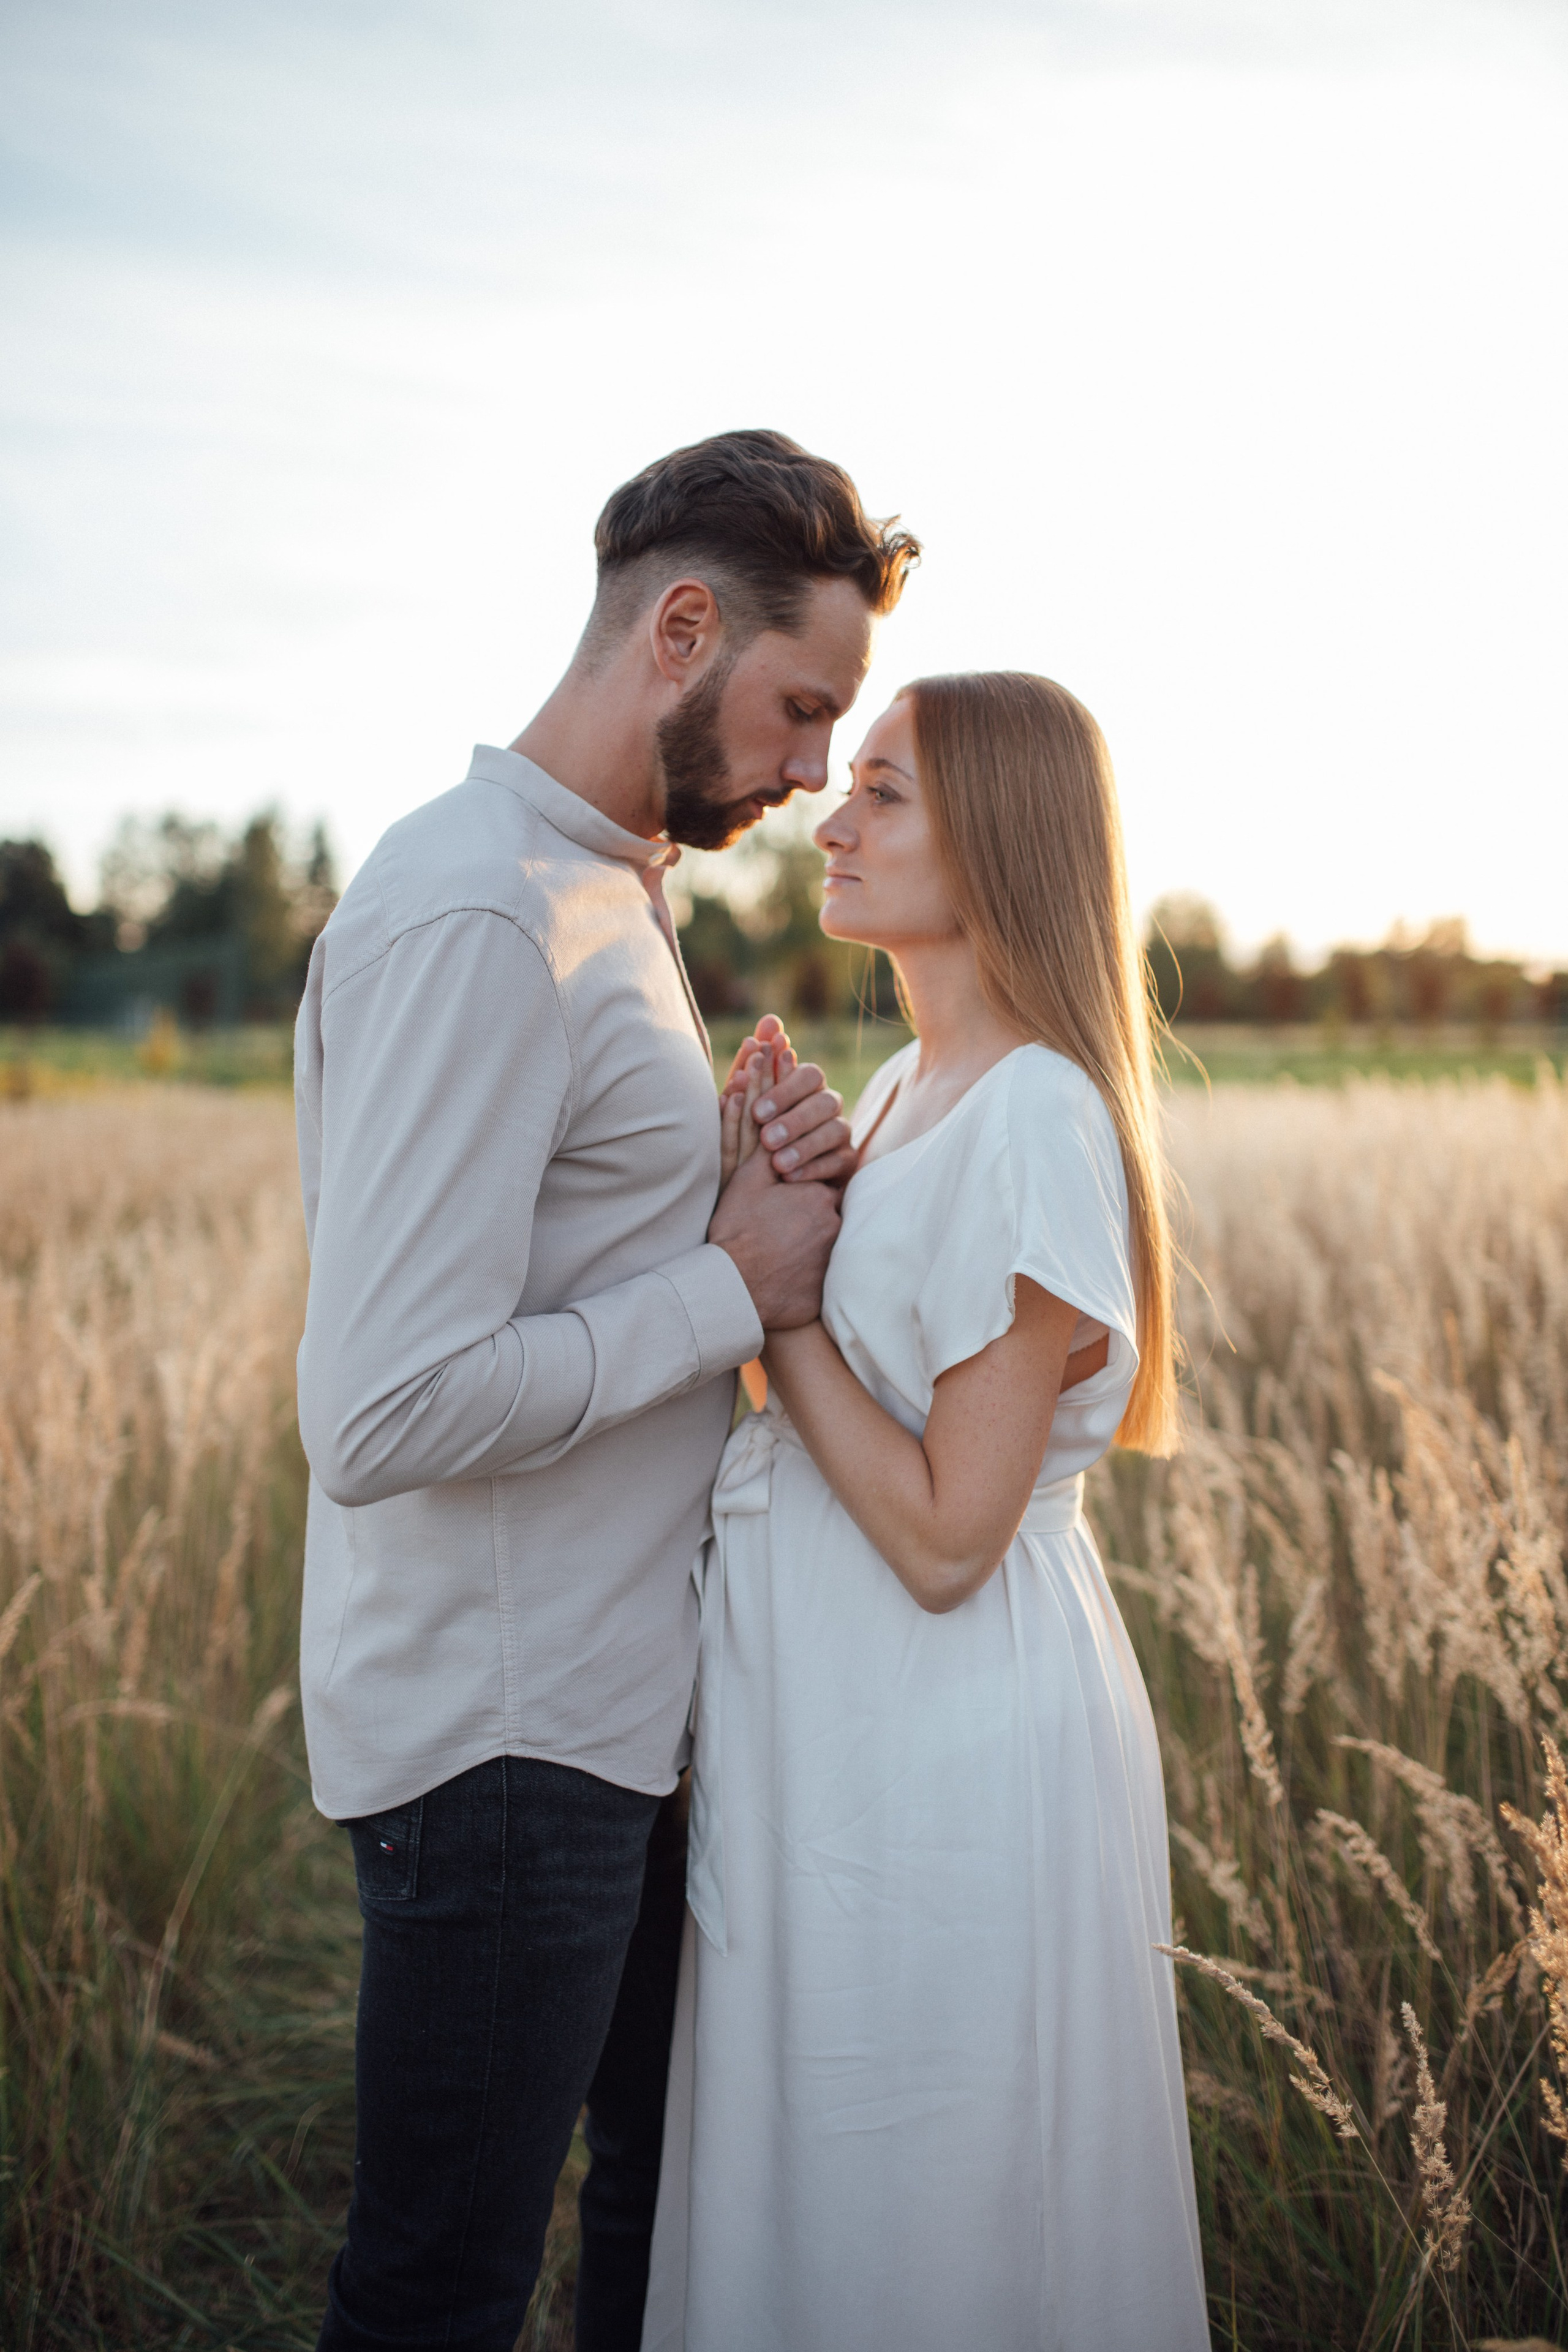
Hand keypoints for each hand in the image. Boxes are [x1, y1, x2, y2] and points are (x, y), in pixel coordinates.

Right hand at [708, 1140, 840, 1330]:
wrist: (733, 1284)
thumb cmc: (737, 1229)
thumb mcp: (748, 1181)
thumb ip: (769, 1154)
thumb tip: (777, 1132)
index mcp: (819, 1196)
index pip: (823, 1186)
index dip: (803, 1192)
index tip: (785, 1202)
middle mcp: (834, 1225)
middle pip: (829, 1215)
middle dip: (811, 1218)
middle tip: (782, 1226)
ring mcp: (832, 1258)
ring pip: (827, 1245)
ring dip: (811, 1245)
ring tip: (782, 1250)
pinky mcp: (825, 1288)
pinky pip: (821, 1277)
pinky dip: (808, 1274)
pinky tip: (786, 1274)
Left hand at [720, 1013, 851, 1186]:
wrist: (757, 1178)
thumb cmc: (749, 1130)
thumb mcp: (744, 1099)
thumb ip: (757, 1061)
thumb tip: (770, 1019)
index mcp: (806, 1085)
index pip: (810, 1075)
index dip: (786, 1090)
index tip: (756, 1112)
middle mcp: (828, 1104)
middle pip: (827, 1101)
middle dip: (796, 1120)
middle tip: (766, 1140)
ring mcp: (841, 1132)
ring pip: (837, 1131)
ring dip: (805, 1146)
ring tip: (777, 1164)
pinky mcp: (847, 1161)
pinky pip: (840, 1162)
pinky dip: (814, 1168)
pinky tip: (790, 1177)